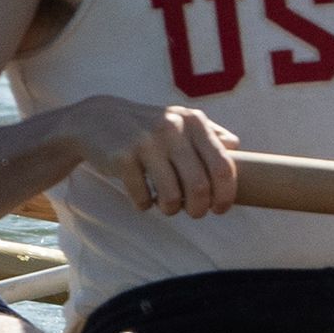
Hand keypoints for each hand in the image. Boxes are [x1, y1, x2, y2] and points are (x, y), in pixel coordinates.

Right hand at [65, 97, 238, 219]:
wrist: (96, 120)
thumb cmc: (147, 128)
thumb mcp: (179, 121)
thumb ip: (210, 134)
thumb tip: (237, 149)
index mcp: (193, 121)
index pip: (222, 167)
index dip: (225, 195)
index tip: (219, 207)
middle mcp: (172, 128)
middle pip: (199, 187)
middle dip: (199, 209)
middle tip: (193, 212)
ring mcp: (146, 142)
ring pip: (172, 197)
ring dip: (171, 209)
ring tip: (165, 204)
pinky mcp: (122, 157)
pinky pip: (142, 198)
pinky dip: (143, 204)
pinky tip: (141, 194)